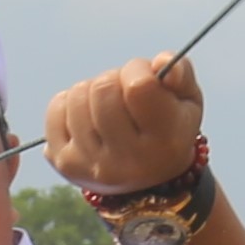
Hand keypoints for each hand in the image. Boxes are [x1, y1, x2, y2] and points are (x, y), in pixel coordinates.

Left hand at [44, 50, 209, 204]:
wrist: (146, 181)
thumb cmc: (168, 128)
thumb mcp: (188, 100)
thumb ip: (181, 73)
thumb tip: (159, 63)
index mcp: (164, 140)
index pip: (138, 86)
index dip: (137, 70)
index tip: (143, 79)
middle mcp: (128, 159)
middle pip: (103, 89)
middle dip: (113, 80)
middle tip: (123, 93)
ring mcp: (92, 164)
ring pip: (77, 97)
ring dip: (91, 91)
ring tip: (106, 106)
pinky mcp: (65, 163)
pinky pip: (56, 109)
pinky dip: (68, 104)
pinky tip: (87, 117)